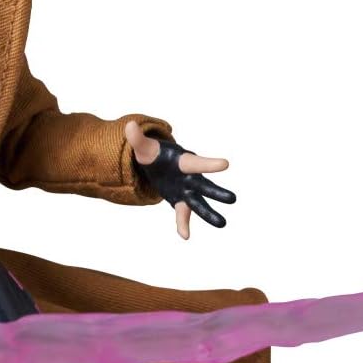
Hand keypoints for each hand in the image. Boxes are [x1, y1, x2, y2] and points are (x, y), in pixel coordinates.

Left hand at [125, 120, 236, 239]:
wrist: (156, 162)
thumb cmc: (154, 152)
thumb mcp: (144, 147)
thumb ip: (137, 139)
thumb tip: (129, 126)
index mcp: (183, 161)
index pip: (196, 162)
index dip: (209, 164)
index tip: (226, 164)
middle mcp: (189, 177)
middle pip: (204, 185)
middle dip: (216, 192)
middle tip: (233, 199)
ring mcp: (186, 190)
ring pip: (199, 203)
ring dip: (209, 214)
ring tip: (222, 224)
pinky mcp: (179, 200)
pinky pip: (183, 214)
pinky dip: (183, 224)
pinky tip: (184, 236)